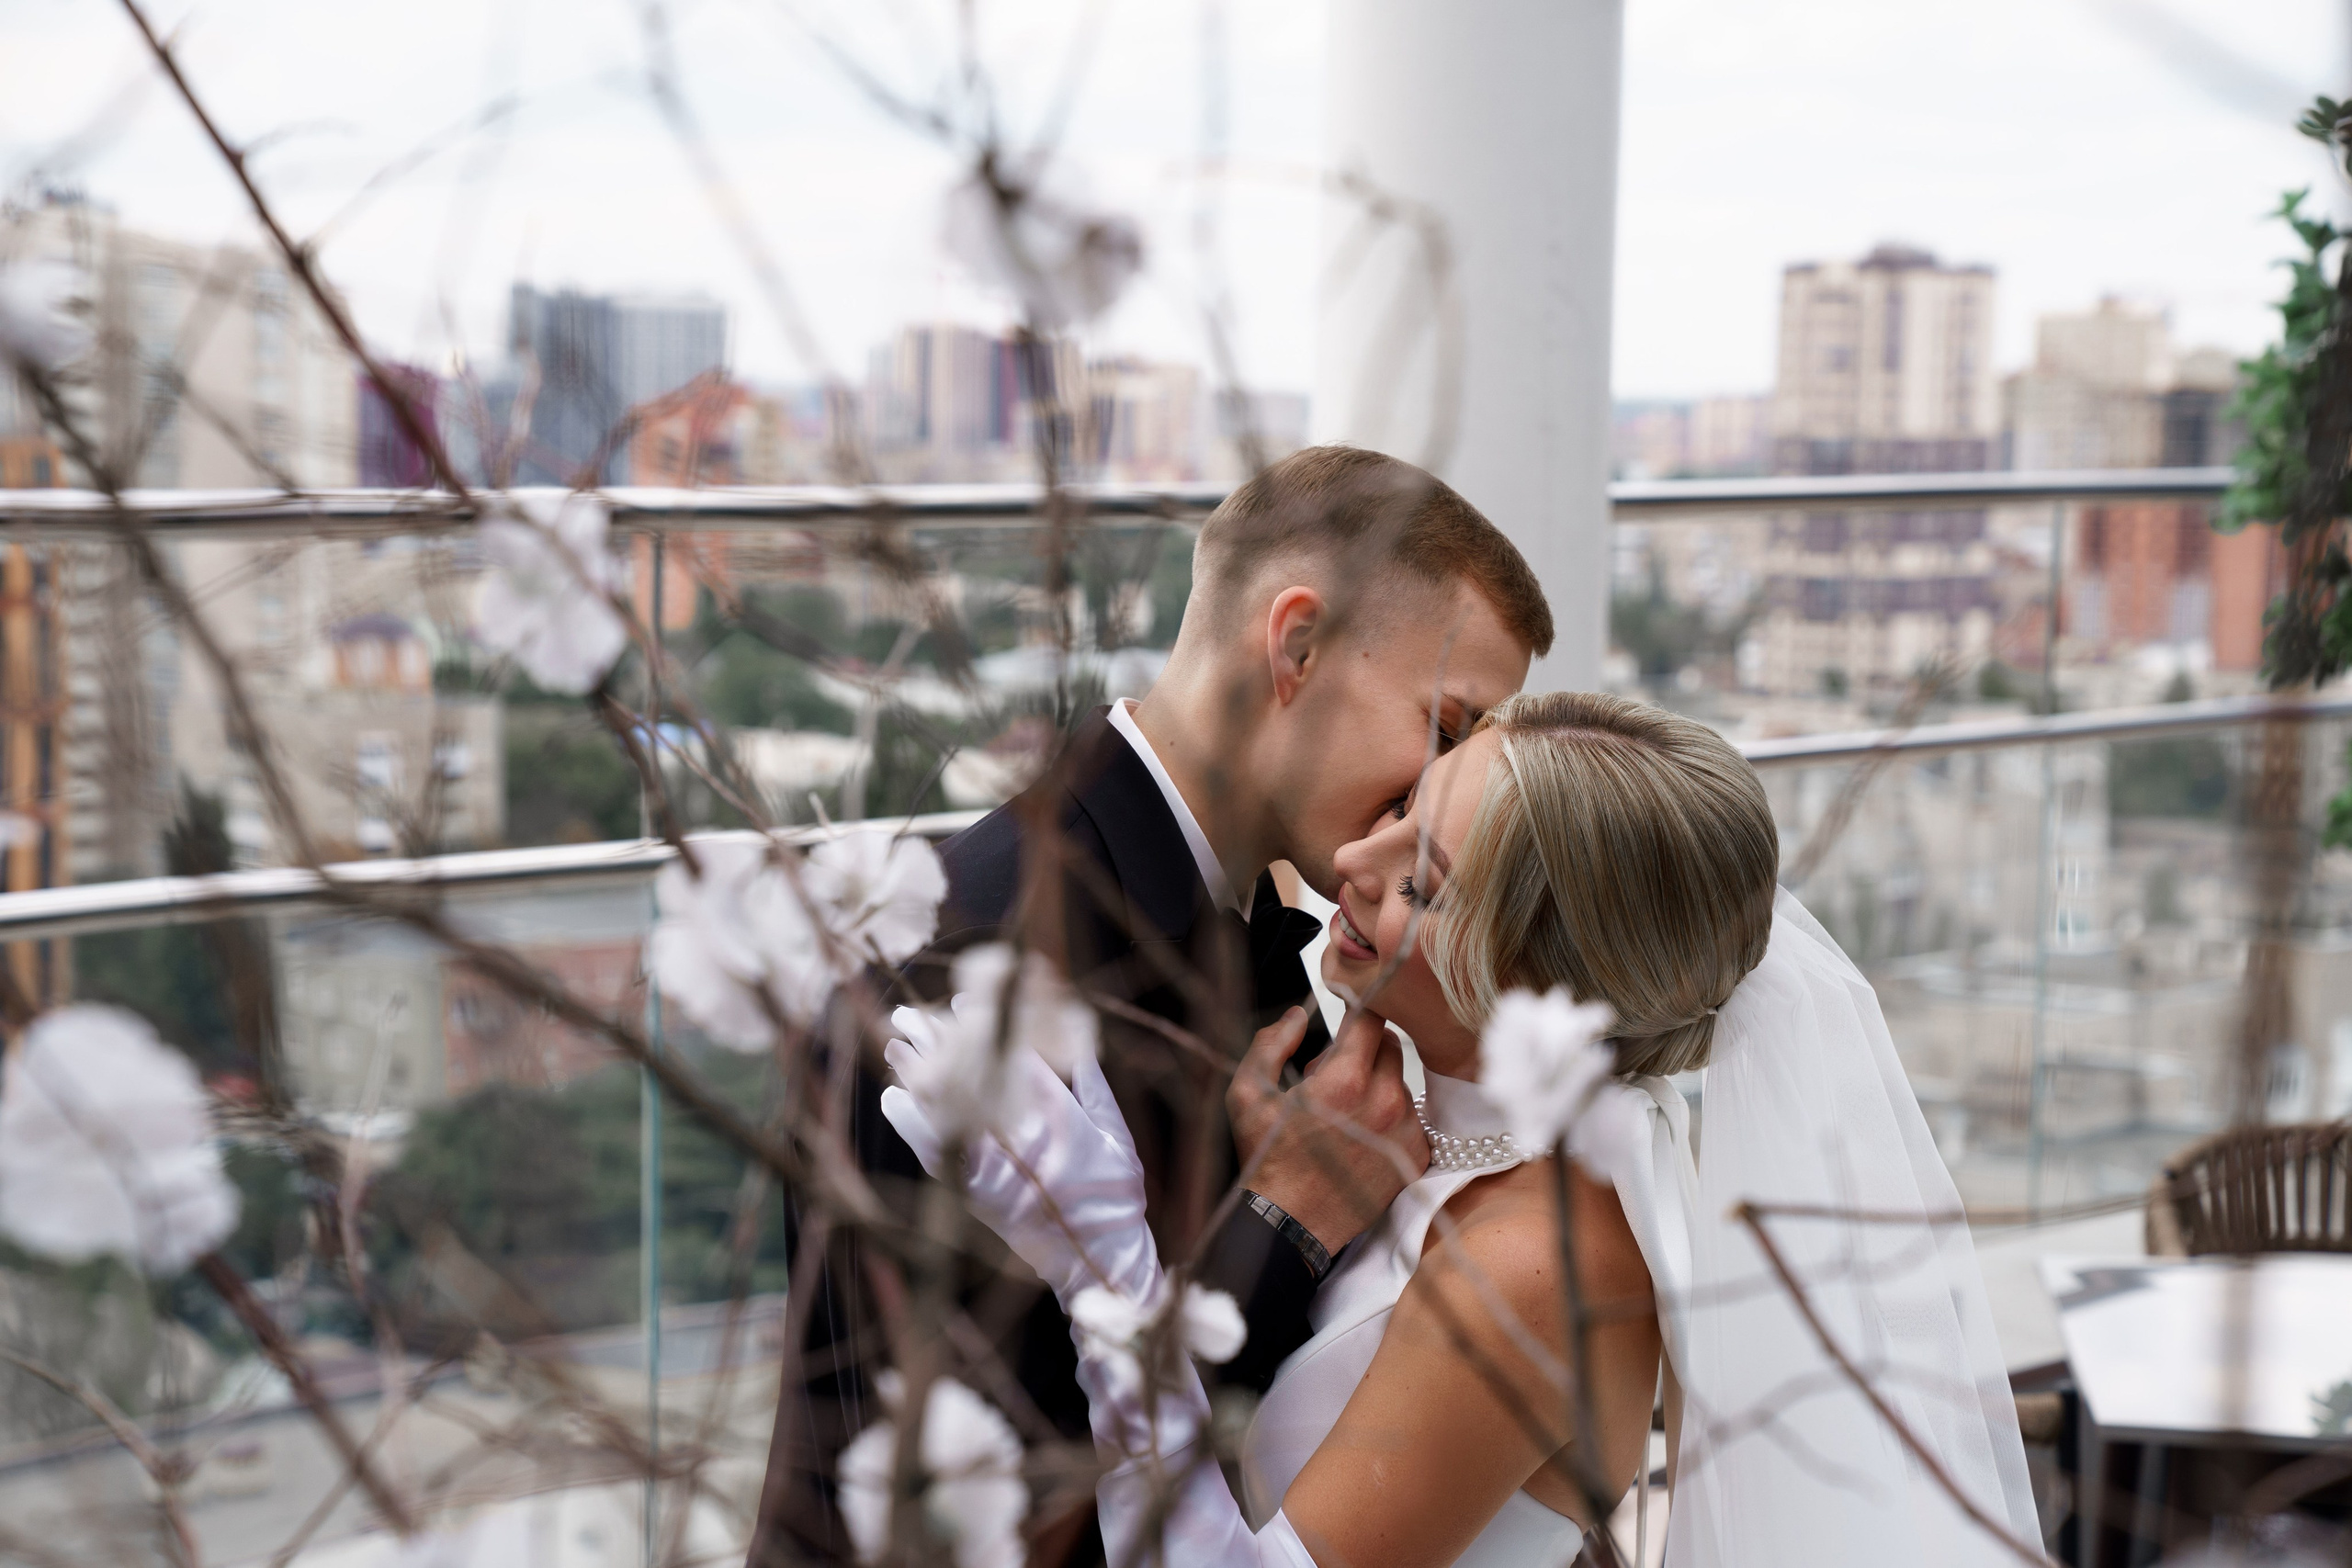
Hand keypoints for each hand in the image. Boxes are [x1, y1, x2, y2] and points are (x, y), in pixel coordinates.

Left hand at [880, 1006, 1157, 1306]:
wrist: (1098, 1264)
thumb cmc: (1117, 1198)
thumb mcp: (1118, 1137)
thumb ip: (1094, 1088)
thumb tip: (1075, 1040)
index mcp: (1062, 1123)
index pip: (1013, 1062)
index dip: (984, 1028)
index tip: (959, 1001)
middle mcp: (1022, 1145)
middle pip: (968, 1080)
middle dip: (935, 1043)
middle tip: (907, 1015)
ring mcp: (994, 1173)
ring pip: (943, 1113)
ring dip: (915, 1078)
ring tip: (893, 1046)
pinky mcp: (975, 1197)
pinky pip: (933, 1153)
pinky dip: (911, 1123)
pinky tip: (895, 1097)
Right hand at [1227, 1005, 1429, 1255]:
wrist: (1290, 1223)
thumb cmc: (1267, 1160)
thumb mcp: (1248, 1094)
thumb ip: (1270, 1043)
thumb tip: (1297, 1014)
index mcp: (1345, 1082)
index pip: (1372, 1018)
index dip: (1358, 1009)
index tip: (1347, 1013)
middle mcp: (1384, 1103)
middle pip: (1390, 1047)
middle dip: (1365, 1049)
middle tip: (1334, 1073)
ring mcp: (1405, 1132)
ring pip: (1401, 1082)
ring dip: (1378, 1083)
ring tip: (1345, 1112)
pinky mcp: (1416, 1156)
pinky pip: (1412, 1117)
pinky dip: (1392, 1117)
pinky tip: (1363, 1135)